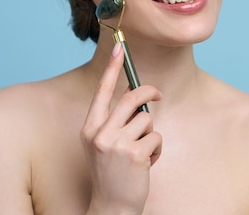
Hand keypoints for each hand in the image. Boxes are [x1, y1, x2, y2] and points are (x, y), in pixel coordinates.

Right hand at [82, 43, 161, 214]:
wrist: (111, 206)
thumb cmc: (111, 173)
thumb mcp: (104, 145)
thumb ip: (115, 122)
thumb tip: (137, 95)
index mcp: (89, 129)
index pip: (102, 92)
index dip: (112, 68)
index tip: (119, 48)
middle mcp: (100, 133)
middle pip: (131, 97)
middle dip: (150, 92)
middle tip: (159, 95)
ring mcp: (116, 144)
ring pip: (147, 119)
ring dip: (150, 133)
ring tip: (142, 151)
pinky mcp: (134, 154)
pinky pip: (156, 137)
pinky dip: (157, 149)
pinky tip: (147, 163)